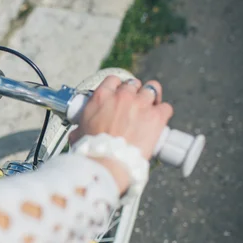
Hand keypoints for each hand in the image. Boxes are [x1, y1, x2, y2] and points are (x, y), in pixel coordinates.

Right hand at [70, 76, 173, 191]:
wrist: (108, 162)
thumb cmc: (92, 149)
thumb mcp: (80, 133)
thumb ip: (81, 128)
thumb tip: (77, 133)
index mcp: (101, 97)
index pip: (113, 80)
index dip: (117, 86)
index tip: (118, 93)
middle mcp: (122, 96)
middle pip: (133, 84)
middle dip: (134, 93)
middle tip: (133, 105)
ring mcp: (141, 104)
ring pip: (152, 89)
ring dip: (151, 97)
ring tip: (150, 107)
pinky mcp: (156, 116)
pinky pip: (165, 107)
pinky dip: (163, 113)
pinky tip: (159, 120)